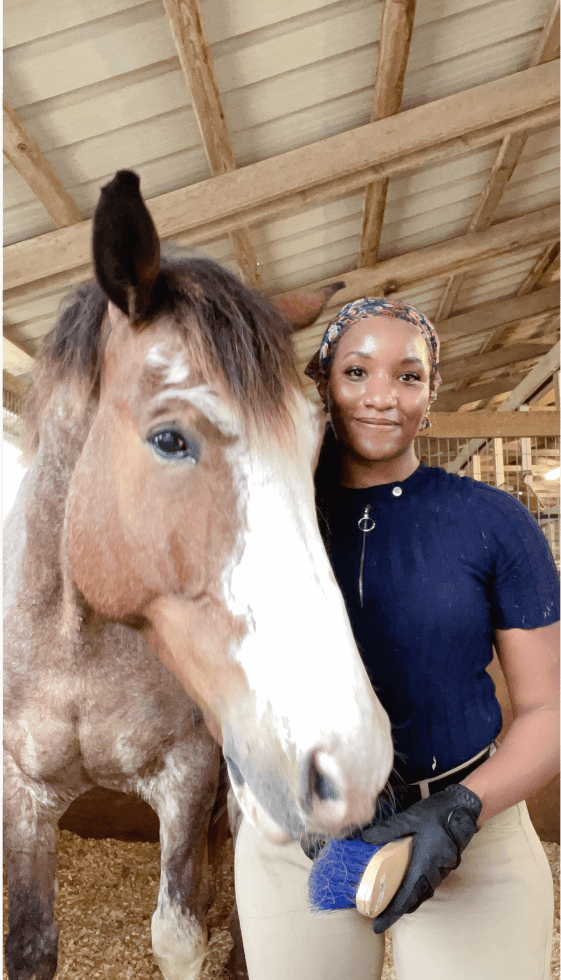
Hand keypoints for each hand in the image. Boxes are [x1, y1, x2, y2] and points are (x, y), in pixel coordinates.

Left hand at [361, 783, 481, 931]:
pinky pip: (429, 883)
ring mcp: (443, 870)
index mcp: (425, 864)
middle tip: (379, 916)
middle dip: (396, 910)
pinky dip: (416, 888)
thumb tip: (365, 838)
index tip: (378, 926)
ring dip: (407, 899)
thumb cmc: (437, 813)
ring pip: (423, 892)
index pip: (406, 897)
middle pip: (414, 899)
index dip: (391, 913)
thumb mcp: (409, 818)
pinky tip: (407, 883)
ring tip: (389, 903)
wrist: (464, 808)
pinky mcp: (446, 865)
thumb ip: (388, 830)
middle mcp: (435, 872)